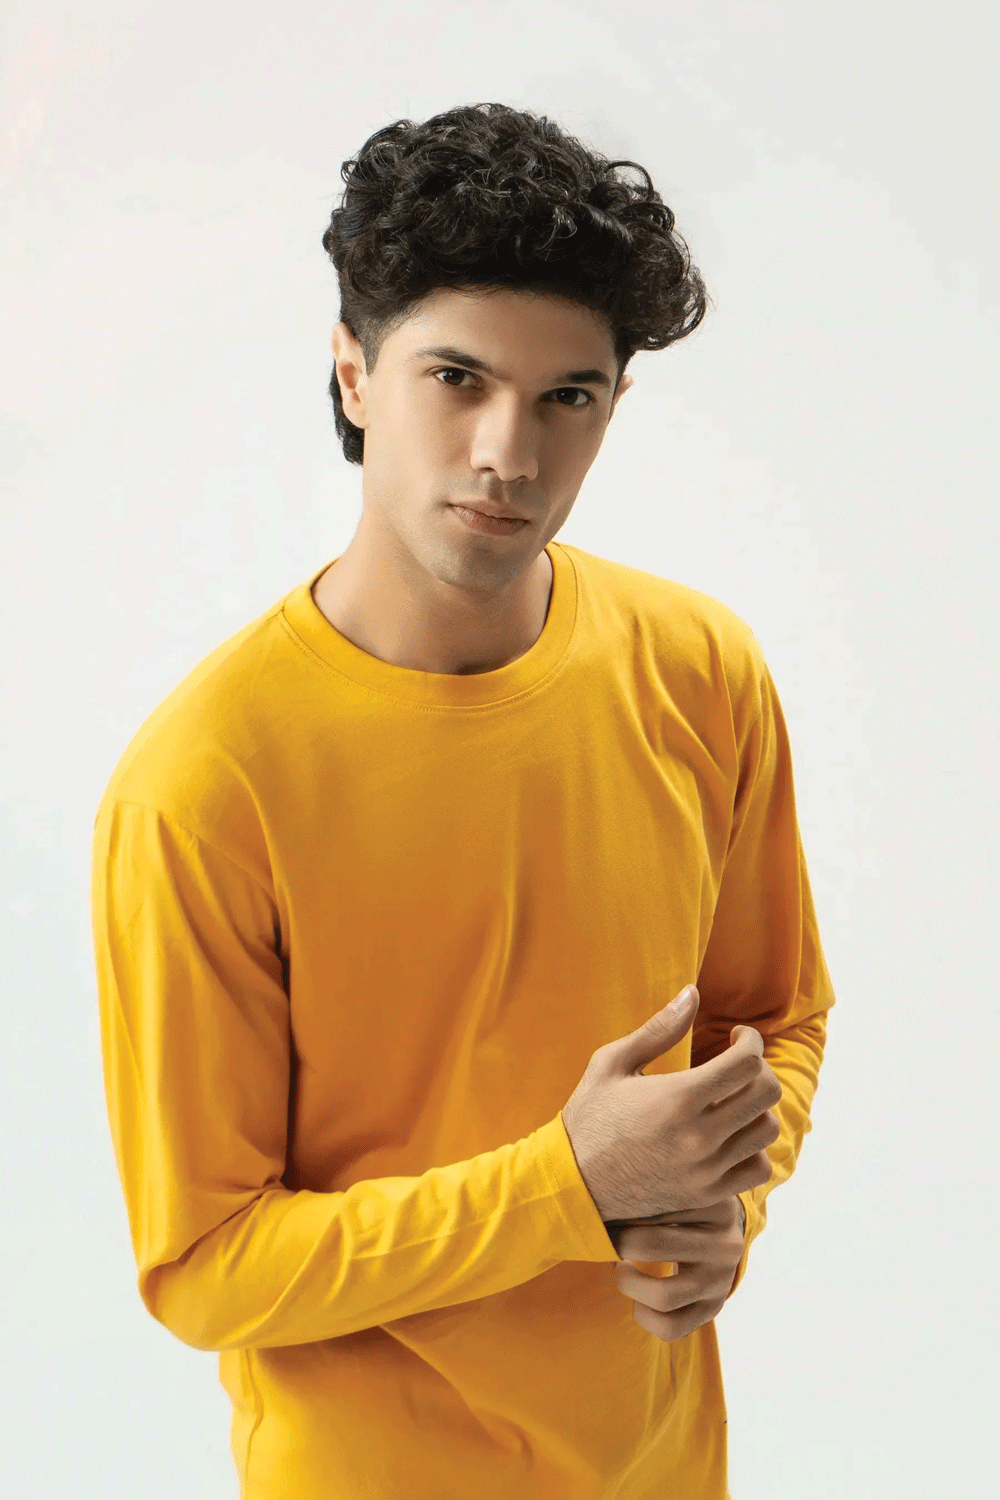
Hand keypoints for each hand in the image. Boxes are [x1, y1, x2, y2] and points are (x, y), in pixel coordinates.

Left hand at [607, 1197, 746, 1343]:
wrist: (721, 1238)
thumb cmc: (684, 1208)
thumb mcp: (679, 1191)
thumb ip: (649, 1186)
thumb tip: (593, 1193)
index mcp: (716, 1206)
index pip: (656, 1205)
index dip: (621, 1209)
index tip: (603, 1207)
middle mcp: (724, 1245)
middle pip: (652, 1244)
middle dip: (618, 1244)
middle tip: (607, 1237)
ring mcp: (721, 1282)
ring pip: (663, 1296)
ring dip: (628, 1284)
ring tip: (622, 1268)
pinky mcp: (713, 1309)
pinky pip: (670, 1328)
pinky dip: (644, 1316)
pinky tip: (638, 1299)